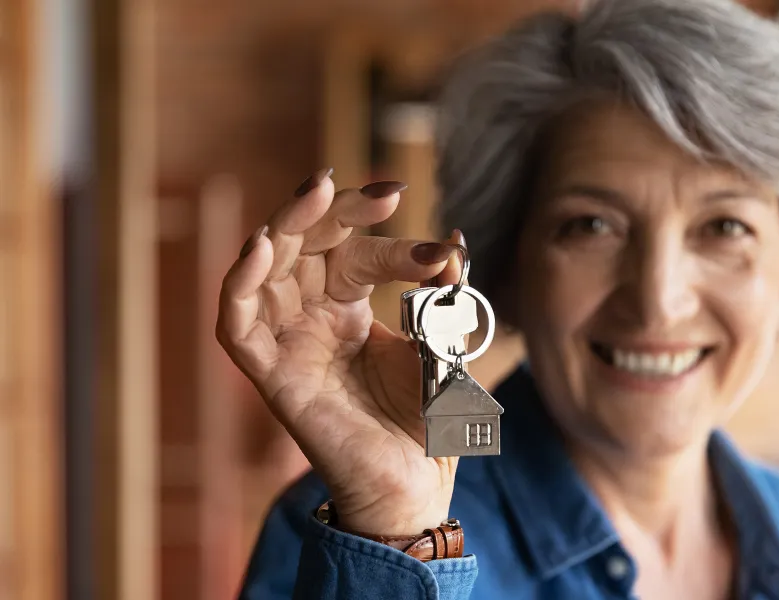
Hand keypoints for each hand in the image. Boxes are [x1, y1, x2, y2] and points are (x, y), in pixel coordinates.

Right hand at [216, 169, 465, 534]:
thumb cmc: (426, 422)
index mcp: (348, 308)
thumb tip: (455, 242)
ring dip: (283, 226)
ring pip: (263, 271)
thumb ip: (444, 297)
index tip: (439, 246)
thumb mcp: (442, 347)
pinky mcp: (272, 378)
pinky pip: (237, 328)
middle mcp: (312, 319)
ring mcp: (289, 345)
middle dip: (331, 209)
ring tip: (314, 192)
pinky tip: (260, 249)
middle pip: (303, 245)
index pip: (354, 252)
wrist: (416, 484)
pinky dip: (239, 286)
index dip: (388, 237)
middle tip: (378, 192)